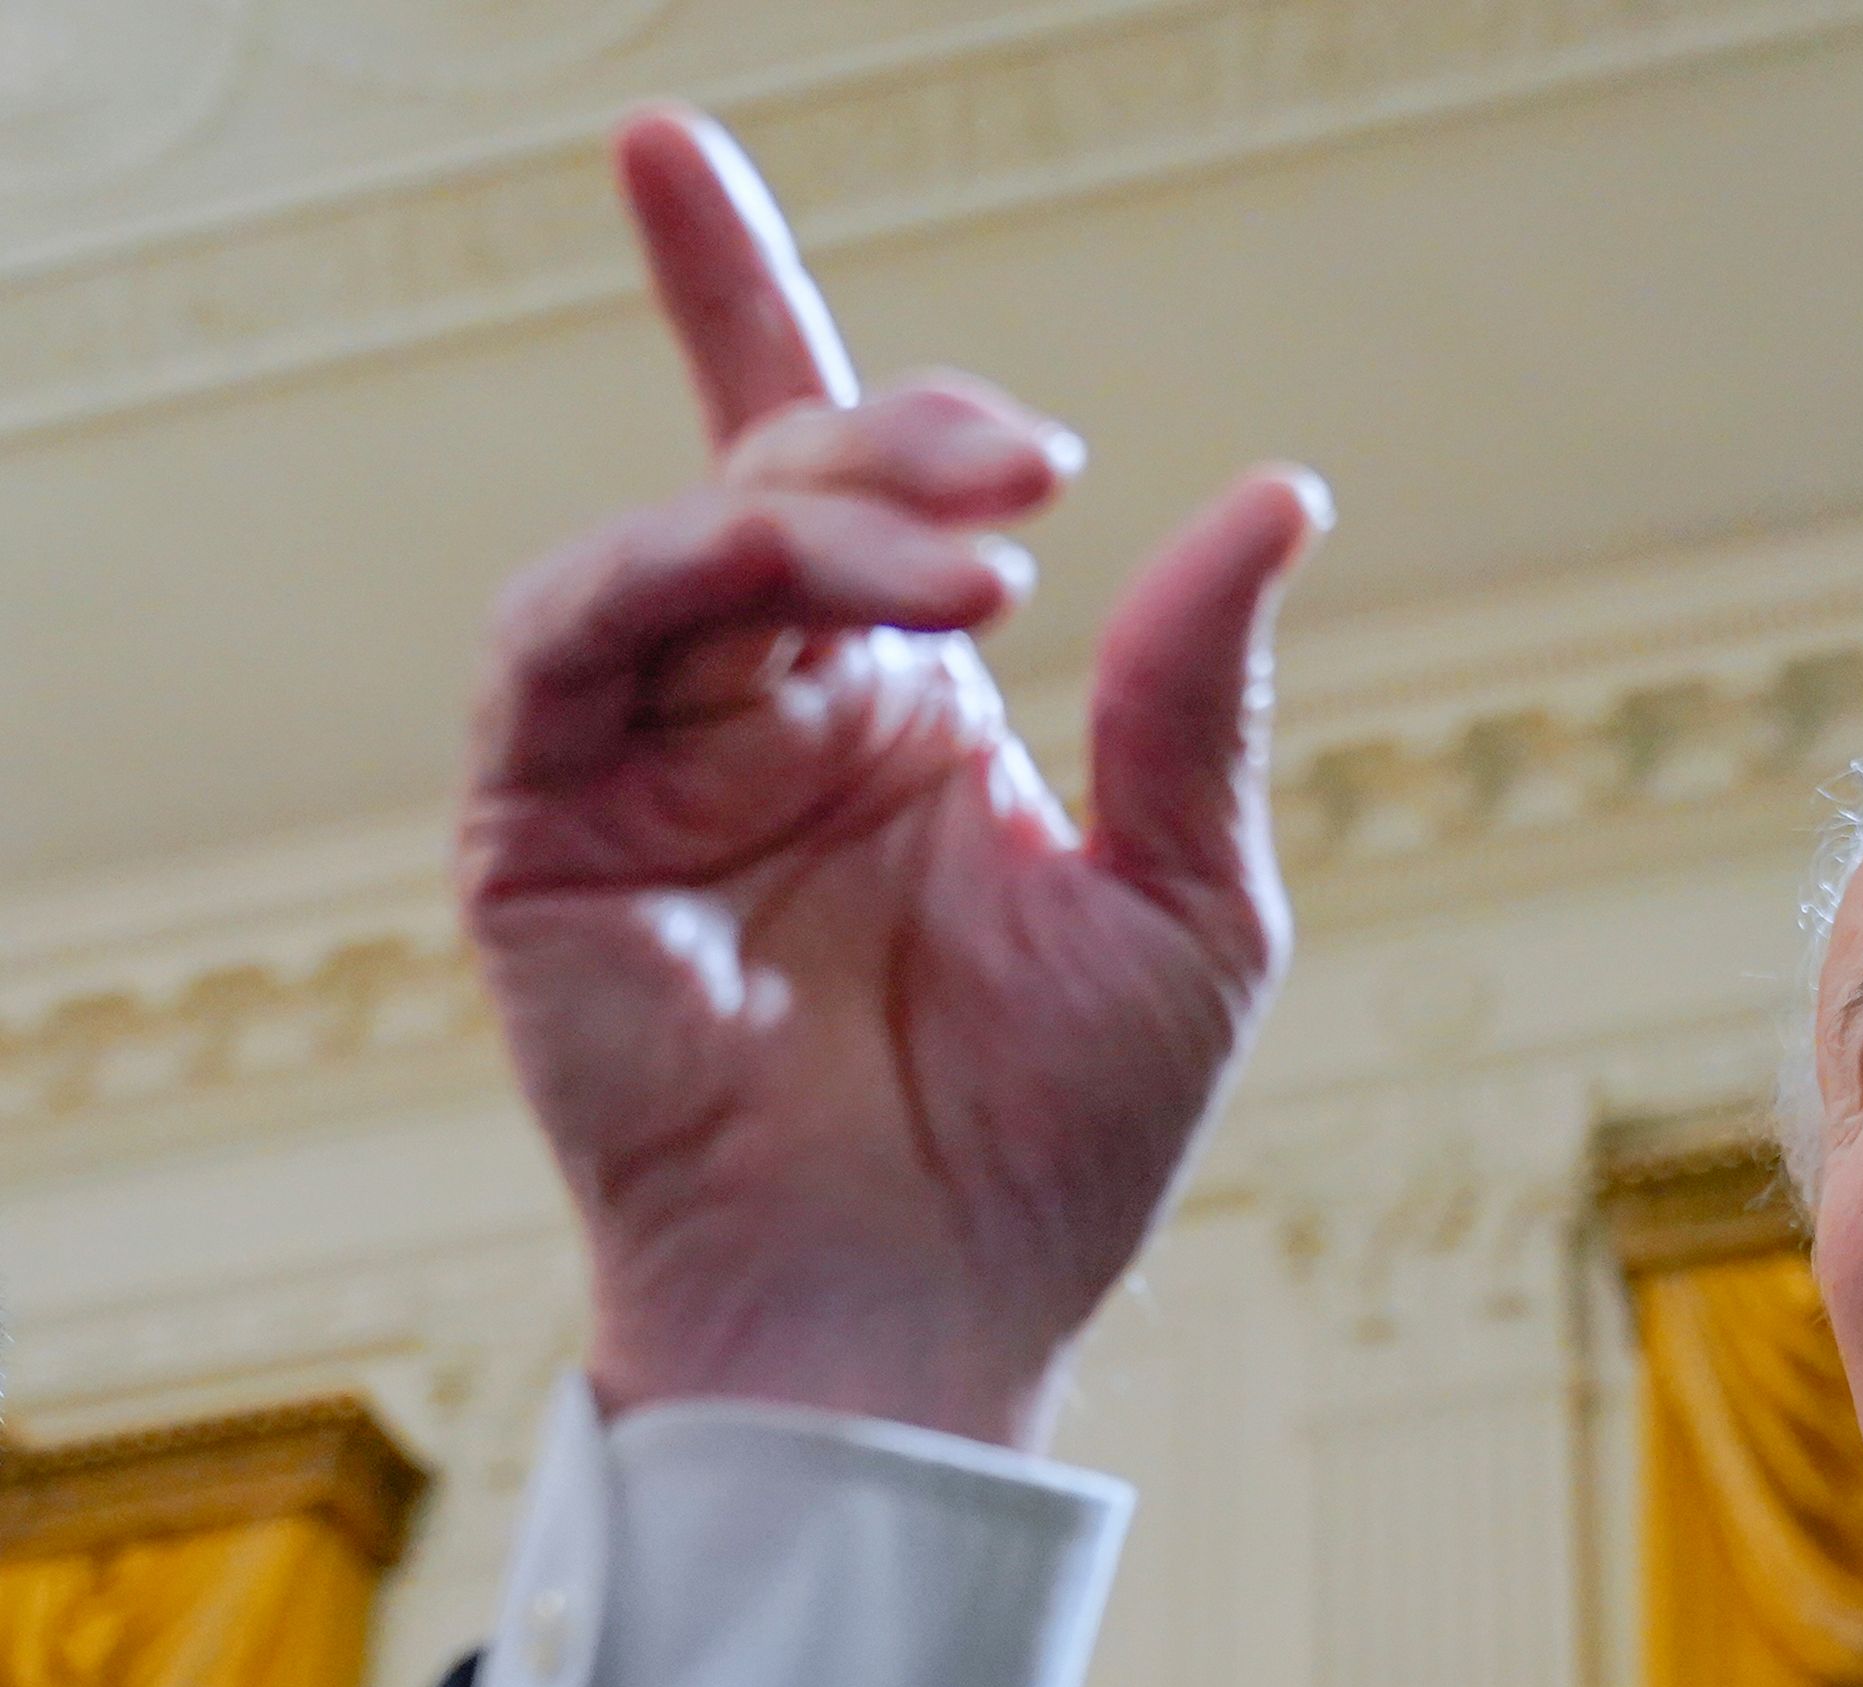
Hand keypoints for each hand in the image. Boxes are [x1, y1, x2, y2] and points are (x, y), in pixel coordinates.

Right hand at [464, 109, 1329, 1448]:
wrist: (932, 1321)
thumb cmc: (1059, 1145)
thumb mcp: (1188, 902)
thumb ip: (1201, 699)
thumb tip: (1279, 492)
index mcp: (899, 707)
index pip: (815, 471)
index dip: (739, 302)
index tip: (672, 150)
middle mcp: (762, 712)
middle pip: (772, 478)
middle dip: (891, 433)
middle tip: (1030, 469)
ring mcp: (642, 767)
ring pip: (680, 543)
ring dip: (817, 512)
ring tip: (975, 553)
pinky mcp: (543, 836)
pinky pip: (565, 643)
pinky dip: (674, 580)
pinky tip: (816, 602)